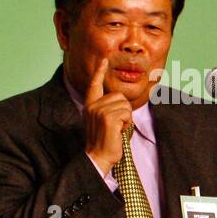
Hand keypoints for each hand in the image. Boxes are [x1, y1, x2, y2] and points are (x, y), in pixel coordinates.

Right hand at [83, 60, 132, 174]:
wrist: (97, 157)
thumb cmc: (104, 141)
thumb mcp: (102, 121)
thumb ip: (106, 108)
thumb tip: (119, 98)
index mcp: (89, 106)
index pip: (94, 84)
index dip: (99, 71)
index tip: (104, 59)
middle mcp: (92, 106)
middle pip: (118, 96)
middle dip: (123, 110)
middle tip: (115, 126)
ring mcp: (98, 111)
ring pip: (125, 104)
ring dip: (126, 118)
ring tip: (116, 130)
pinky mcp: (107, 118)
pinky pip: (127, 113)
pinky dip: (127, 124)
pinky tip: (118, 132)